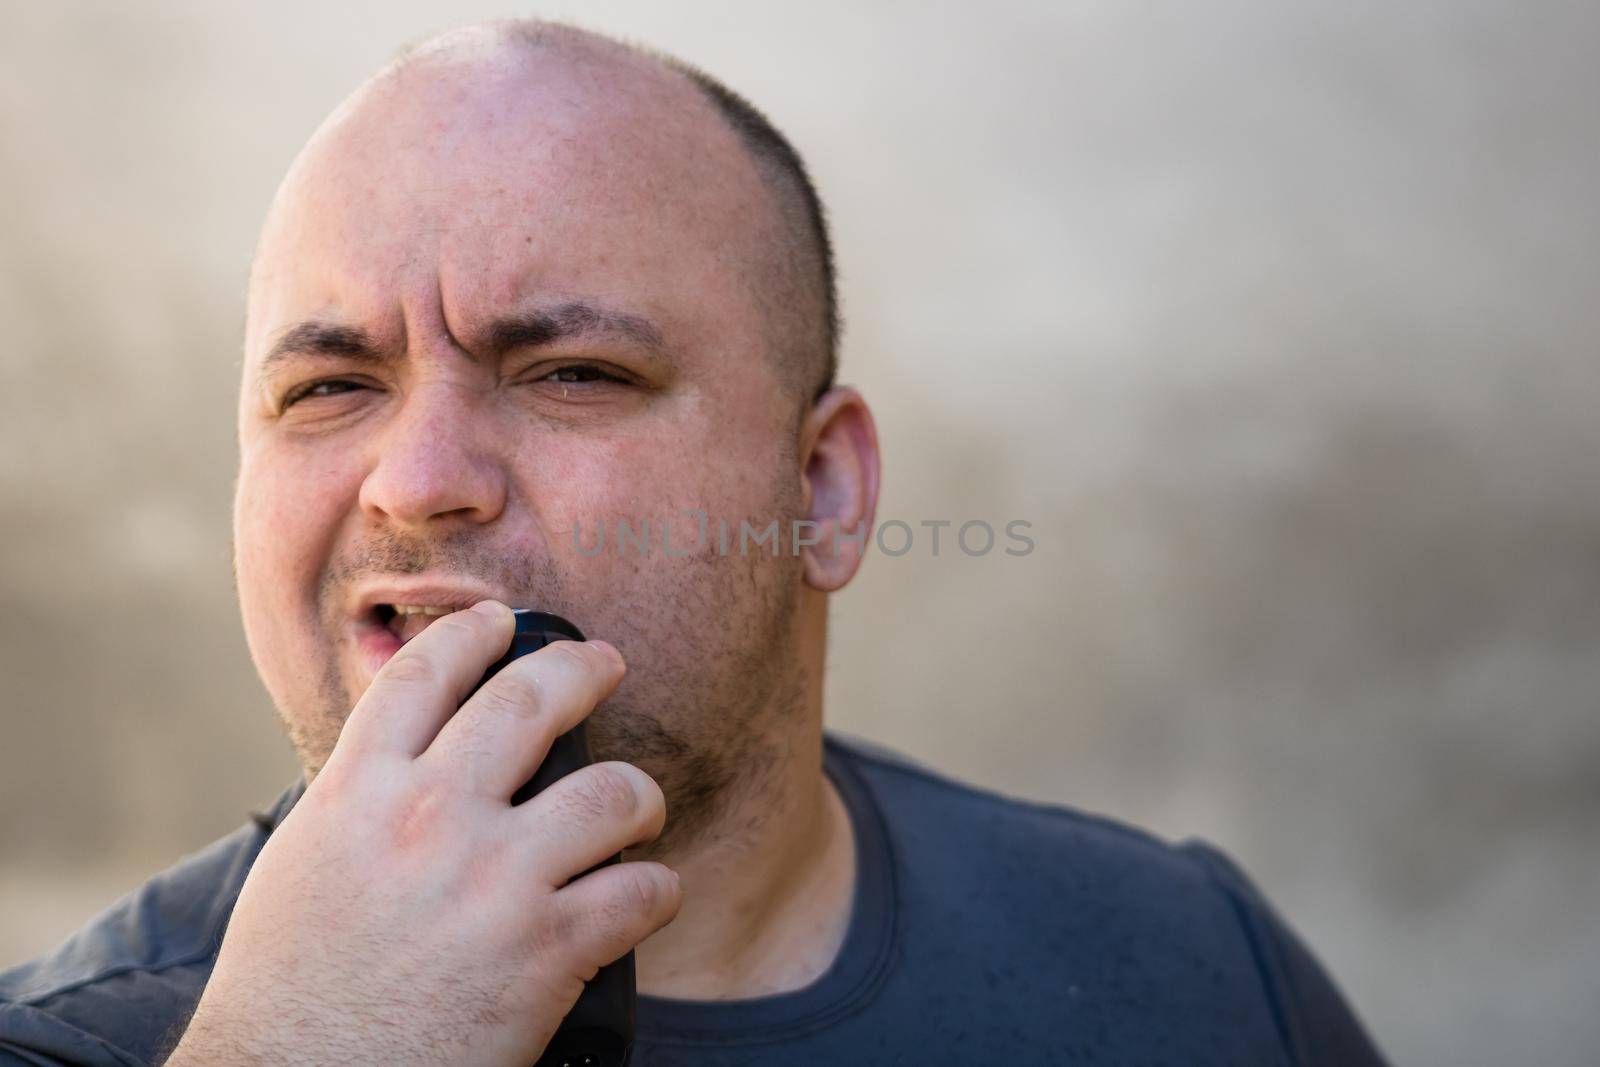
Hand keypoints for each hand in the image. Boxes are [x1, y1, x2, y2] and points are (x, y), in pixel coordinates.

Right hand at [166, 600, 678, 1065]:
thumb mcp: (303, 867)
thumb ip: (359, 804)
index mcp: (360, 793)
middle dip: (582, 669)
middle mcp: (431, 819)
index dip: (472, 634)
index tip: (501, 623)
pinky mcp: (547, 950)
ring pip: (612, 792)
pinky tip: (647, 897)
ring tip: (639, 806)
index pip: (423, 676)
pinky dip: (656, 891)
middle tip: (606, 664)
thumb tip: (406, 762)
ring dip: (638, 796)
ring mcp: (495, 880)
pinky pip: (642, 891)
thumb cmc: (289, 991)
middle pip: (531, 700)